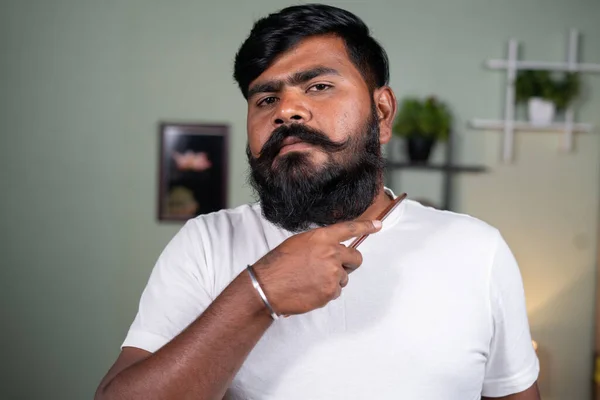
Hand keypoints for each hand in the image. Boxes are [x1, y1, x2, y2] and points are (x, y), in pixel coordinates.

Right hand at [251, 220, 381, 315]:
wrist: (267, 286)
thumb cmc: (279, 264)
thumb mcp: (299, 243)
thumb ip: (320, 243)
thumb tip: (332, 249)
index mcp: (322, 238)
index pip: (349, 229)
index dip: (365, 226)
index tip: (377, 225)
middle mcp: (331, 253)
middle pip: (355, 258)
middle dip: (349, 263)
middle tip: (333, 268)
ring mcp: (333, 273)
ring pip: (344, 277)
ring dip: (333, 280)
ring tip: (311, 280)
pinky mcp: (331, 292)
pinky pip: (336, 291)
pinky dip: (326, 292)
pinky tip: (310, 289)